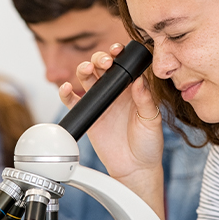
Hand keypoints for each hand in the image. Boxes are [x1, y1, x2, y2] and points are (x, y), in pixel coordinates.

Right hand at [59, 44, 163, 209]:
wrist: (135, 168)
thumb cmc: (148, 144)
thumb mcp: (152, 120)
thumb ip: (145, 100)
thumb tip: (139, 81)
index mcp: (132, 89)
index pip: (123, 65)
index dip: (118, 54)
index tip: (117, 50)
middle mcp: (115, 92)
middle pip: (101, 67)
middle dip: (100, 59)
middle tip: (104, 63)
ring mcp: (101, 102)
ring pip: (87, 79)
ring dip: (83, 69)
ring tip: (86, 70)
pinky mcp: (89, 115)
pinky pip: (73, 101)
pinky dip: (66, 93)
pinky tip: (66, 88)